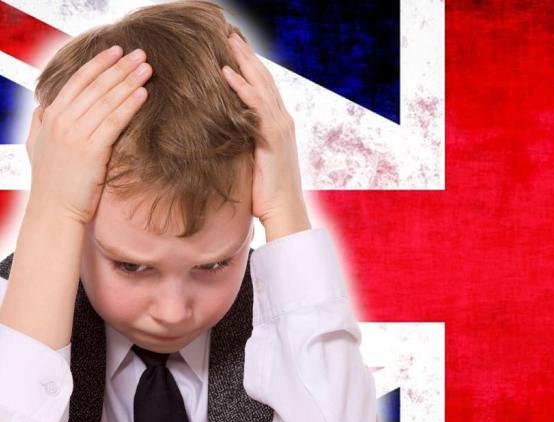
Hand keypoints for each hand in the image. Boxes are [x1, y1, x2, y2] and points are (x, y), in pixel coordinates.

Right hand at [25, 45, 151, 223]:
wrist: (54, 212)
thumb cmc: (53, 182)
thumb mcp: (38, 147)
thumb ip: (42, 123)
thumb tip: (45, 105)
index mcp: (50, 116)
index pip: (77, 81)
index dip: (98, 63)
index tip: (116, 50)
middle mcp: (61, 121)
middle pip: (95, 86)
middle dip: (119, 67)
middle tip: (141, 53)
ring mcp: (75, 135)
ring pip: (106, 100)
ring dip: (129, 81)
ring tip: (147, 67)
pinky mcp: (90, 150)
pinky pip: (114, 121)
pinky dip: (129, 105)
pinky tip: (143, 93)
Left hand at [220, 32, 309, 239]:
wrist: (284, 211)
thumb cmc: (267, 193)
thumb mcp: (254, 159)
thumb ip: (245, 140)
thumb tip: (225, 130)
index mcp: (279, 124)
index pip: (265, 87)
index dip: (251, 66)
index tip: (235, 48)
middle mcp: (283, 120)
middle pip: (264, 79)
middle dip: (247, 55)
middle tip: (230, 33)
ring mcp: (280, 127)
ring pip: (262, 85)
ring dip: (244, 61)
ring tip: (228, 41)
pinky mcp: (273, 137)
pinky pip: (256, 105)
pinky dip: (242, 87)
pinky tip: (227, 72)